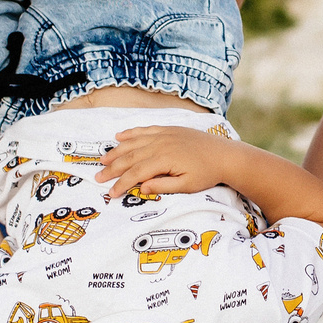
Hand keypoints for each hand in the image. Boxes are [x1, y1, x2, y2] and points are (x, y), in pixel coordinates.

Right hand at [100, 125, 241, 199]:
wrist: (224, 155)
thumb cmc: (207, 173)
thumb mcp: (187, 186)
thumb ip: (163, 186)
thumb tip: (141, 188)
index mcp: (164, 159)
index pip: (136, 173)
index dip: (121, 184)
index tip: (110, 193)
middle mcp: (161, 144)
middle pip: (130, 157)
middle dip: (112, 169)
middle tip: (98, 178)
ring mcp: (164, 134)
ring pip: (133, 143)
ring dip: (116, 151)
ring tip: (103, 160)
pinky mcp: (168, 129)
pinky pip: (145, 130)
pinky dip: (131, 133)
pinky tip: (119, 136)